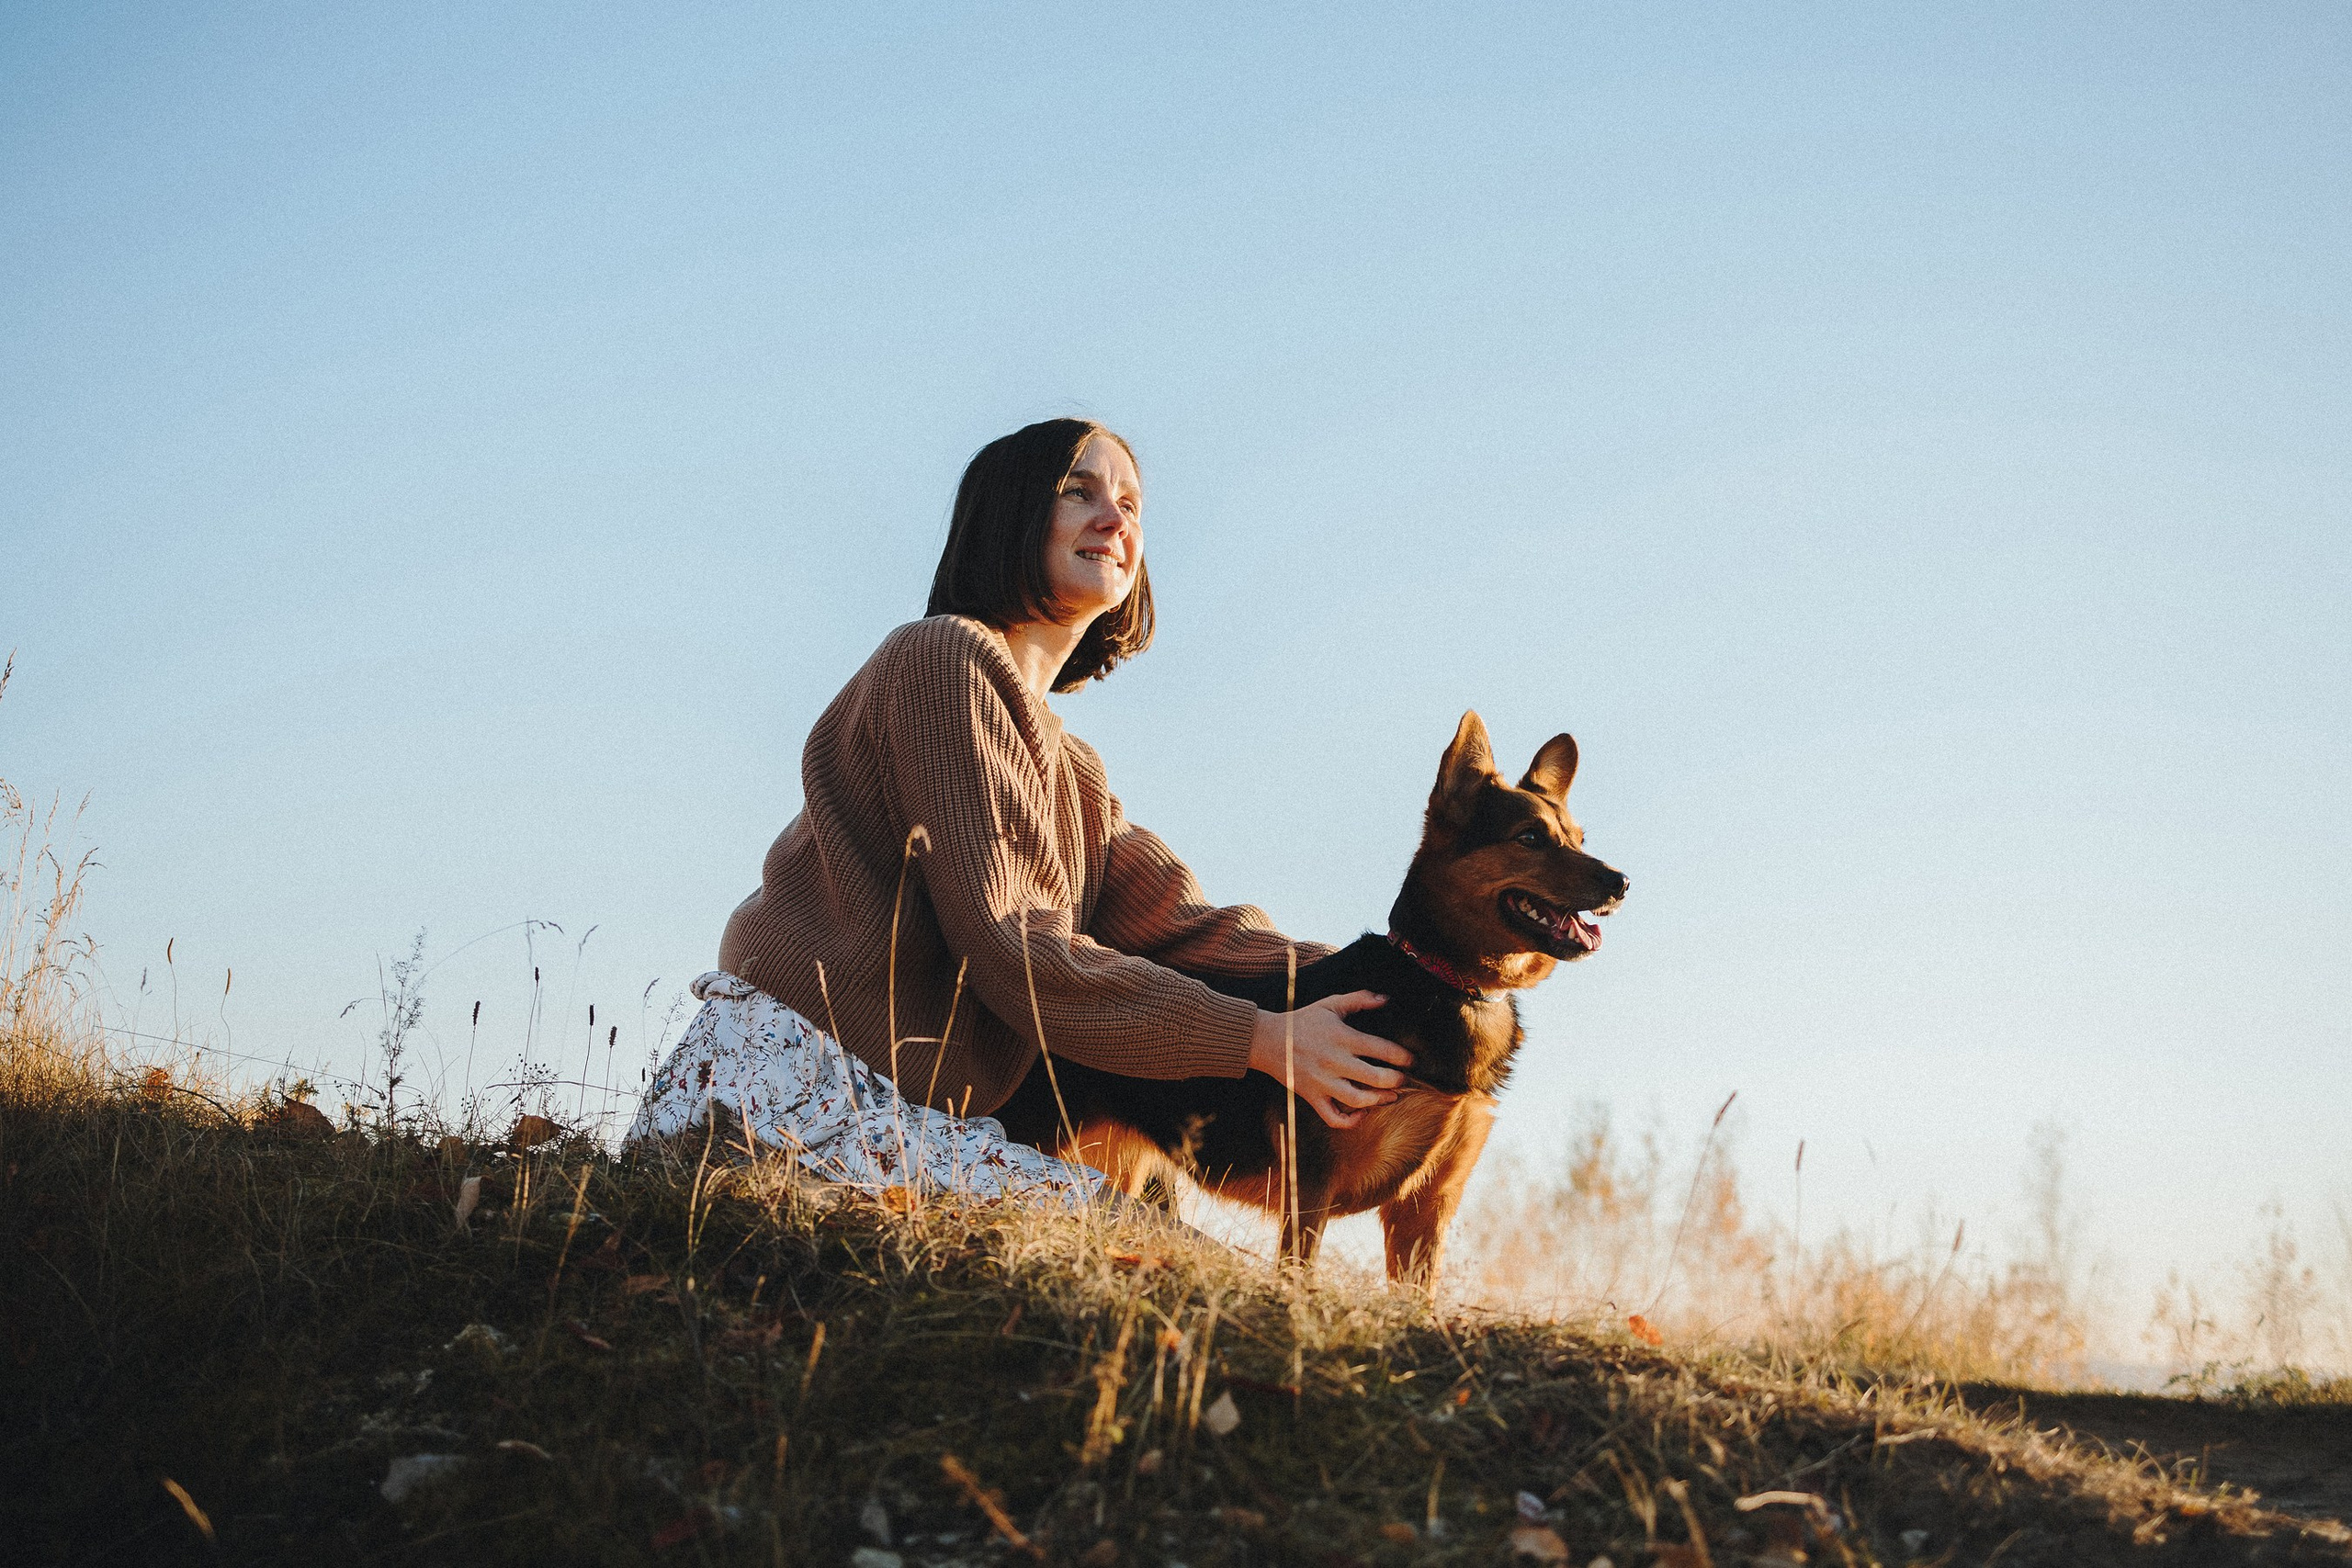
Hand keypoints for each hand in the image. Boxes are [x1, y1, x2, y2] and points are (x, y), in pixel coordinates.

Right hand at [1247, 991, 1413, 1129]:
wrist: (1268, 1040)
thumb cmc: (1303, 1021)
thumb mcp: (1330, 1004)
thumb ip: (1359, 999)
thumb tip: (1385, 999)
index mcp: (1342, 1038)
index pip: (1382, 1049)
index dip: (1402, 1057)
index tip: (1411, 1060)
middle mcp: (1335, 1062)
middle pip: (1376, 1078)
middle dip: (1396, 1080)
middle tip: (1403, 1079)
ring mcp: (1323, 1082)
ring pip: (1359, 1100)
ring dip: (1381, 1100)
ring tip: (1391, 1096)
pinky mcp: (1313, 1097)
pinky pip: (1334, 1118)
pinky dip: (1351, 1121)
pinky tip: (1362, 1113)